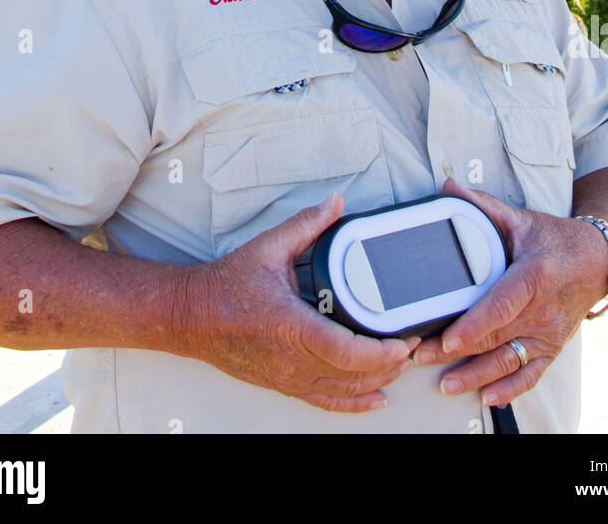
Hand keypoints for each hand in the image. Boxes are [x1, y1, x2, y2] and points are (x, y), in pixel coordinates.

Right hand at [189, 193, 417, 412]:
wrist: (194, 316)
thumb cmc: (228, 284)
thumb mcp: (268, 248)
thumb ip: (306, 225)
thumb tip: (336, 202)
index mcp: (291, 326)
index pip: (346, 351)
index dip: (381, 353)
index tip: (403, 341)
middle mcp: (291, 359)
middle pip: (352, 375)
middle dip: (390, 364)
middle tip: (413, 344)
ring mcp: (288, 377)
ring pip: (343, 391)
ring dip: (378, 381)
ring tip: (402, 365)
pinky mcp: (284, 385)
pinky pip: (325, 402)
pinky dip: (354, 404)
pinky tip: (376, 398)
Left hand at [412, 178, 607, 406]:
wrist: (600, 260)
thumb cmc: (556, 239)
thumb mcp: (522, 219)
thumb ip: (484, 207)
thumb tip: (447, 187)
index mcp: (533, 276)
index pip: (501, 305)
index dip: (475, 325)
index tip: (449, 339)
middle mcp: (542, 310)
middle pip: (496, 337)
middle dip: (458, 353)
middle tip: (422, 358)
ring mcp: (548, 333)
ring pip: (510, 361)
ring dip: (477, 376)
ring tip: (446, 384)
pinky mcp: (552, 347)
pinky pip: (531, 374)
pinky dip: (511, 389)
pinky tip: (488, 397)